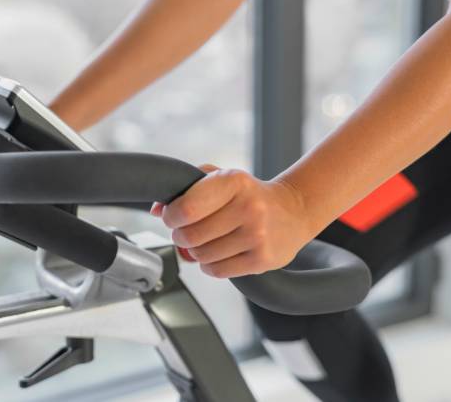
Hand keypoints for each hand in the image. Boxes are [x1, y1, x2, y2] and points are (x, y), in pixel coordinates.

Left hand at [151, 166, 315, 277]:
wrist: (294, 211)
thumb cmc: (249, 194)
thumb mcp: (221, 179)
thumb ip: (186, 186)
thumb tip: (156, 208)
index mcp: (234, 181)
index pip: (187, 208)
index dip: (171, 216)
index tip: (173, 217)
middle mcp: (247, 207)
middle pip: (190, 236)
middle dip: (181, 236)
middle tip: (187, 232)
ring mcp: (257, 235)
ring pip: (201, 256)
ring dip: (196, 252)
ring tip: (207, 241)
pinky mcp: (262, 259)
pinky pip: (217, 271)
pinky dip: (210, 265)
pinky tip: (219, 253)